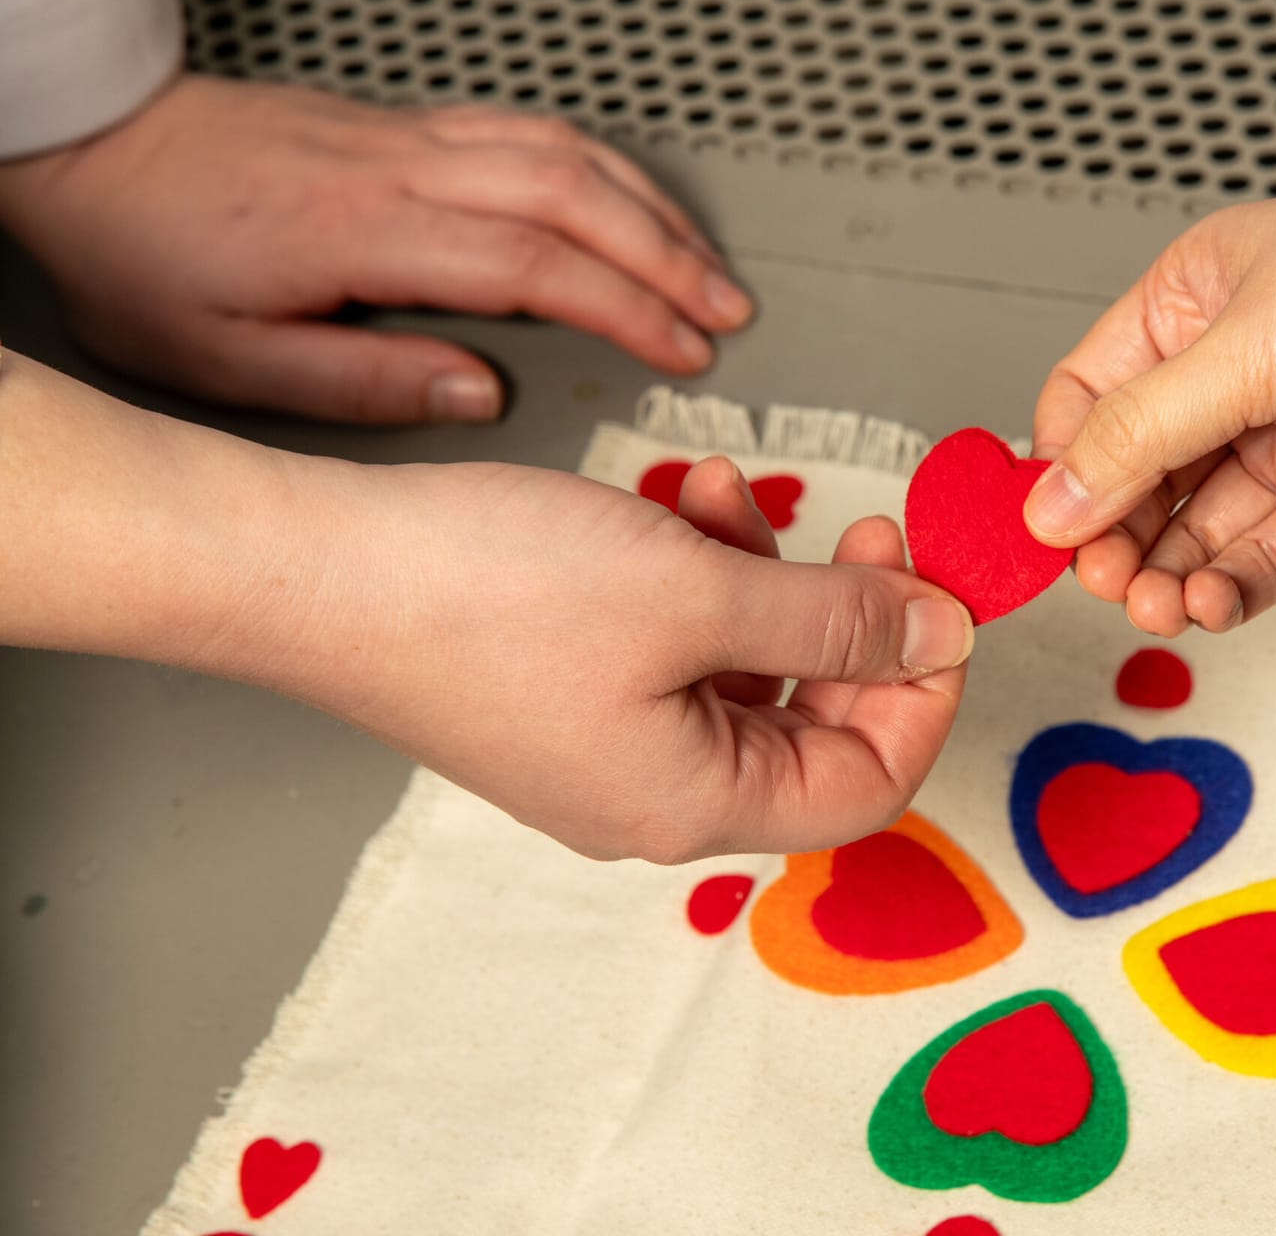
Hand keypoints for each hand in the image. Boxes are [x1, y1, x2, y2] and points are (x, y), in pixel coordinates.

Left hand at [0, 74, 750, 423]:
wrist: (92, 153)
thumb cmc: (148, 258)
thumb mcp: (229, 359)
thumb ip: (365, 383)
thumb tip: (480, 396)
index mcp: (367, 233)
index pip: (534, 261)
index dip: (627, 306)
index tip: (685, 349)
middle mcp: (401, 170)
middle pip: (574, 193)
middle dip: (668, 256)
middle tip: (728, 312)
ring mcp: (408, 137)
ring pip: (563, 150)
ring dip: (649, 208)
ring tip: (704, 266)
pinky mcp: (404, 127)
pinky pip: (530, 129)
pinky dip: (601, 167)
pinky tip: (629, 202)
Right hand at [260, 454, 973, 861]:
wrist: (315, 569)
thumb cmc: (480, 592)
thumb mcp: (696, 593)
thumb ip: (833, 622)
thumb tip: (939, 639)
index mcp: (694, 803)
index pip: (867, 782)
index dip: (922, 694)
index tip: (938, 602)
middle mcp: (654, 794)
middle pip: (813, 725)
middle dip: (852, 622)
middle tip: (873, 536)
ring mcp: (608, 745)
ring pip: (745, 670)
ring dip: (769, 579)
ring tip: (742, 493)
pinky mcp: (569, 691)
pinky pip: (677, 644)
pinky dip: (702, 573)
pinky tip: (690, 500)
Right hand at [1022, 151, 1275, 635]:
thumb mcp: (1248, 346)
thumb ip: (1142, 434)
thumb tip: (1050, 503)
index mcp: (1188, 307)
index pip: (1086, 401)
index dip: (1058, 467)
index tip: (1041, 528)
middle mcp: (1231, 379)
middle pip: (1132, 480)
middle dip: (1111, 535)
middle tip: (1104, 578)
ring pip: (1192, 532)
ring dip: (1162, 576)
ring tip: (1154, 603)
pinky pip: (1261, 564)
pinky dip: (1225, 593)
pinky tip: (1206, 606)